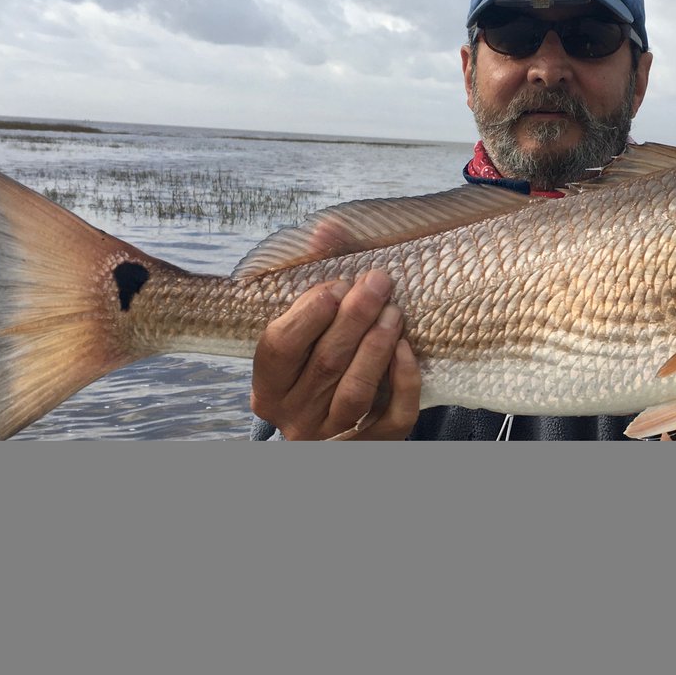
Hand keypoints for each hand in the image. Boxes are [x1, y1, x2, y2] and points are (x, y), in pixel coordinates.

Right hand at [250, 270, 421, 438]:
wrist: (336, 429)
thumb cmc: (316, 363)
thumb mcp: (304, 328)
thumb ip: (313, 276)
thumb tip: (328, 229)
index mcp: (268, 389)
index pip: (279, 348)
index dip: (309, 312)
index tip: (336, 285)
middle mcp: (295, 417)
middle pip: (325, 363)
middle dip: (355, 316)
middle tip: (378, 282)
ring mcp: (333, 435)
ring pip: (356, 391)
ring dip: (377, 345)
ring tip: (394, 311)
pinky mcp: (373, 445)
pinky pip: (392, 416)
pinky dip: (403, 380)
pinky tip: (407, 348)